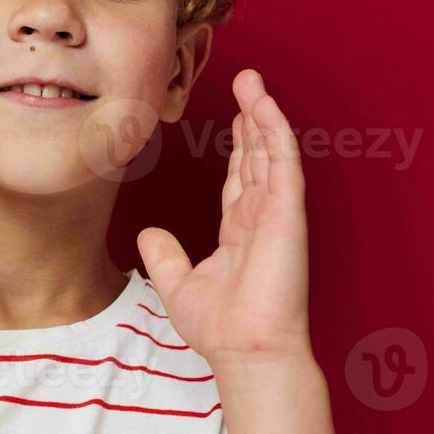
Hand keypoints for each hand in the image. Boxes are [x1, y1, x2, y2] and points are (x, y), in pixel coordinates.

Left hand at [136, 69, 310, 365]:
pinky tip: (264, 106)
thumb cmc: (222, 329)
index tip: (235, 115)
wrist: (245, 352)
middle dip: (252, 117)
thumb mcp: (179, 285)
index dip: (239, 145)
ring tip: (253, 80)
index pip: (241, 177)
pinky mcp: (287, 215)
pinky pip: (282, 164)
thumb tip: (146, 233)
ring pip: (271, 152)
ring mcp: (276, 214)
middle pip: (258, 156)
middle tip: (247, 80)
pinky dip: (274, 132)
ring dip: (263, 113)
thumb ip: (165, 256)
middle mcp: (261, 217)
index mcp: (241, 231)